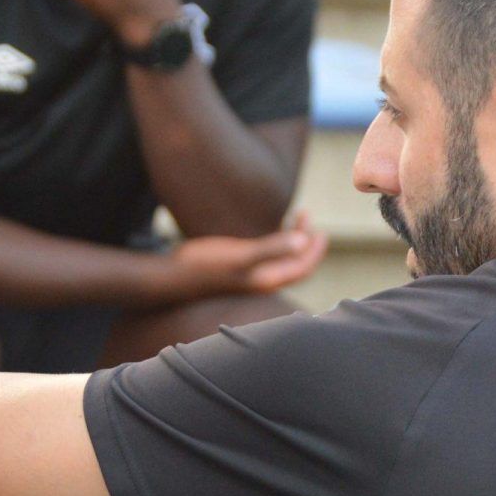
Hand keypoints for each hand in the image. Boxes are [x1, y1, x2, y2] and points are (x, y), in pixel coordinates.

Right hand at [171, 213, 328, 297]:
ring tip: (297, 215)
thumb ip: (272, 249)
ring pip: (281, 257)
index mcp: (268, 280)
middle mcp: (262, 279)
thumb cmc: (206, 267)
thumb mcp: (241, 256)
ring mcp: (250, 273)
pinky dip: (275, 240)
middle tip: (307, 215)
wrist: (174, 277)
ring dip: (292, 238)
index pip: (302, 267)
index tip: (321, 230)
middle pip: (295, 262)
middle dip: (306, 241)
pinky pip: (266, 253)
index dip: (315, 250)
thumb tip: (304, 242)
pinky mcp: (238, 267)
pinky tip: (273, 225)